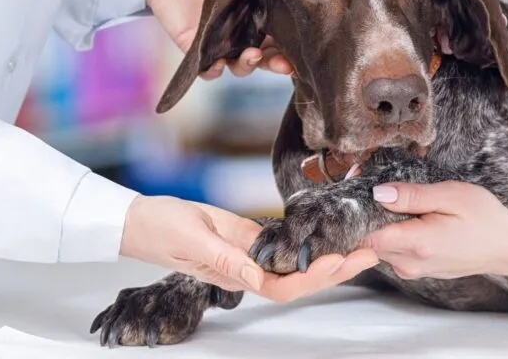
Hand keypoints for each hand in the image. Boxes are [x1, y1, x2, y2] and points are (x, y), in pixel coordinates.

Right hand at [120, 195, 378, 300]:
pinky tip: (326, 236)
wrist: (139, 220)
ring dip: (327, 258)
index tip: (339, 260)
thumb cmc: (161, 228)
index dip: (313, 278)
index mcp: (235, 273)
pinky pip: (281, 248)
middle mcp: (246, 270)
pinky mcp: (245, 240)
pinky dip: (306, 244)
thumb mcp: (195, 239)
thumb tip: (259, 273)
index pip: (282, 287)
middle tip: (368, 252)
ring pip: (294, 266)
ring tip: (359, 245)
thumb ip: (227, 257)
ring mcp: (248, 256)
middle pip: (298, 280)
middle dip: (335, 270)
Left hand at [147, 0, 292, 78]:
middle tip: (285, 64)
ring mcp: (221, 44)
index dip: (293, 47)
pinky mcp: (196, 47)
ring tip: (252, 56)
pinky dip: (213, 71)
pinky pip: (206, 69)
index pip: (282, 38)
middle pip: (266, 59)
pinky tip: (219, 64)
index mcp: (259, 16)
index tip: (302, 50)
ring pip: (240, 67)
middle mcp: (243, 34)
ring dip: (248, 66)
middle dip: (277, 64)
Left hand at [361, 181, 507, 278]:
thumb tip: (379, 193)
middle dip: (364, 214)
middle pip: (367, 241)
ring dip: (378, 223)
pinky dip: (391, 232)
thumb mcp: (451, 196)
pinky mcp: (416, 270)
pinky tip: (405, 214)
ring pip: (378, 247)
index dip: (355, 214)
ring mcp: (413, 270)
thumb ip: (412, 196)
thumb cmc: (484, 218)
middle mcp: (410, 263)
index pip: (365, 236)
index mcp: (417, 244)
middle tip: (369, 184)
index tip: (354, 190)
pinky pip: (392, 251)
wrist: (507, 247)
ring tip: (392, 198)